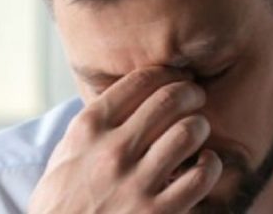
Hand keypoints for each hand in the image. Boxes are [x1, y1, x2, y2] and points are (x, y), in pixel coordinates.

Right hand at [28, 67, 221, 213]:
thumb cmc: (61, 205)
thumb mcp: (64, 156)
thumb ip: (94, 126)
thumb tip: (129, 95)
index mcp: (88, 130)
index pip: (140, 81)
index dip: (168, 74)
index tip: (178, 78)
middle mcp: (112, 151)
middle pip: (170, 99)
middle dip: (191, 93)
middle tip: (197, 98)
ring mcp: (136, 183)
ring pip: (189, 131)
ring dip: (200, 126)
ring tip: (199, 132)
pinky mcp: (157, 213)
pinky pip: (201, 176)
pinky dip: (211, 165)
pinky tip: (205, 164)